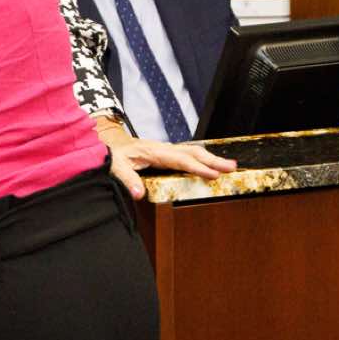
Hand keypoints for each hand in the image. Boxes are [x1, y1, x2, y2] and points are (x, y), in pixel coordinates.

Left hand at [98, 122, 236, 198]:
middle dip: (213, 159)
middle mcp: (162, 148)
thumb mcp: (115, 167)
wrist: (106, 145)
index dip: (198, 167)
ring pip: (192, 151)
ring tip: (229, 165)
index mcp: (154, 151)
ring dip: (210, 158)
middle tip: (232, 167)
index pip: (181, 160)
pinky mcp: (164, 153)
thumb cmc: (111, 156)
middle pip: (193, 151)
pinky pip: (187, 154)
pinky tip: (210, 164)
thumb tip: (139, 194)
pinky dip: (201, 158)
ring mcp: (165, 150)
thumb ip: (127, 180)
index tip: (213, 174)